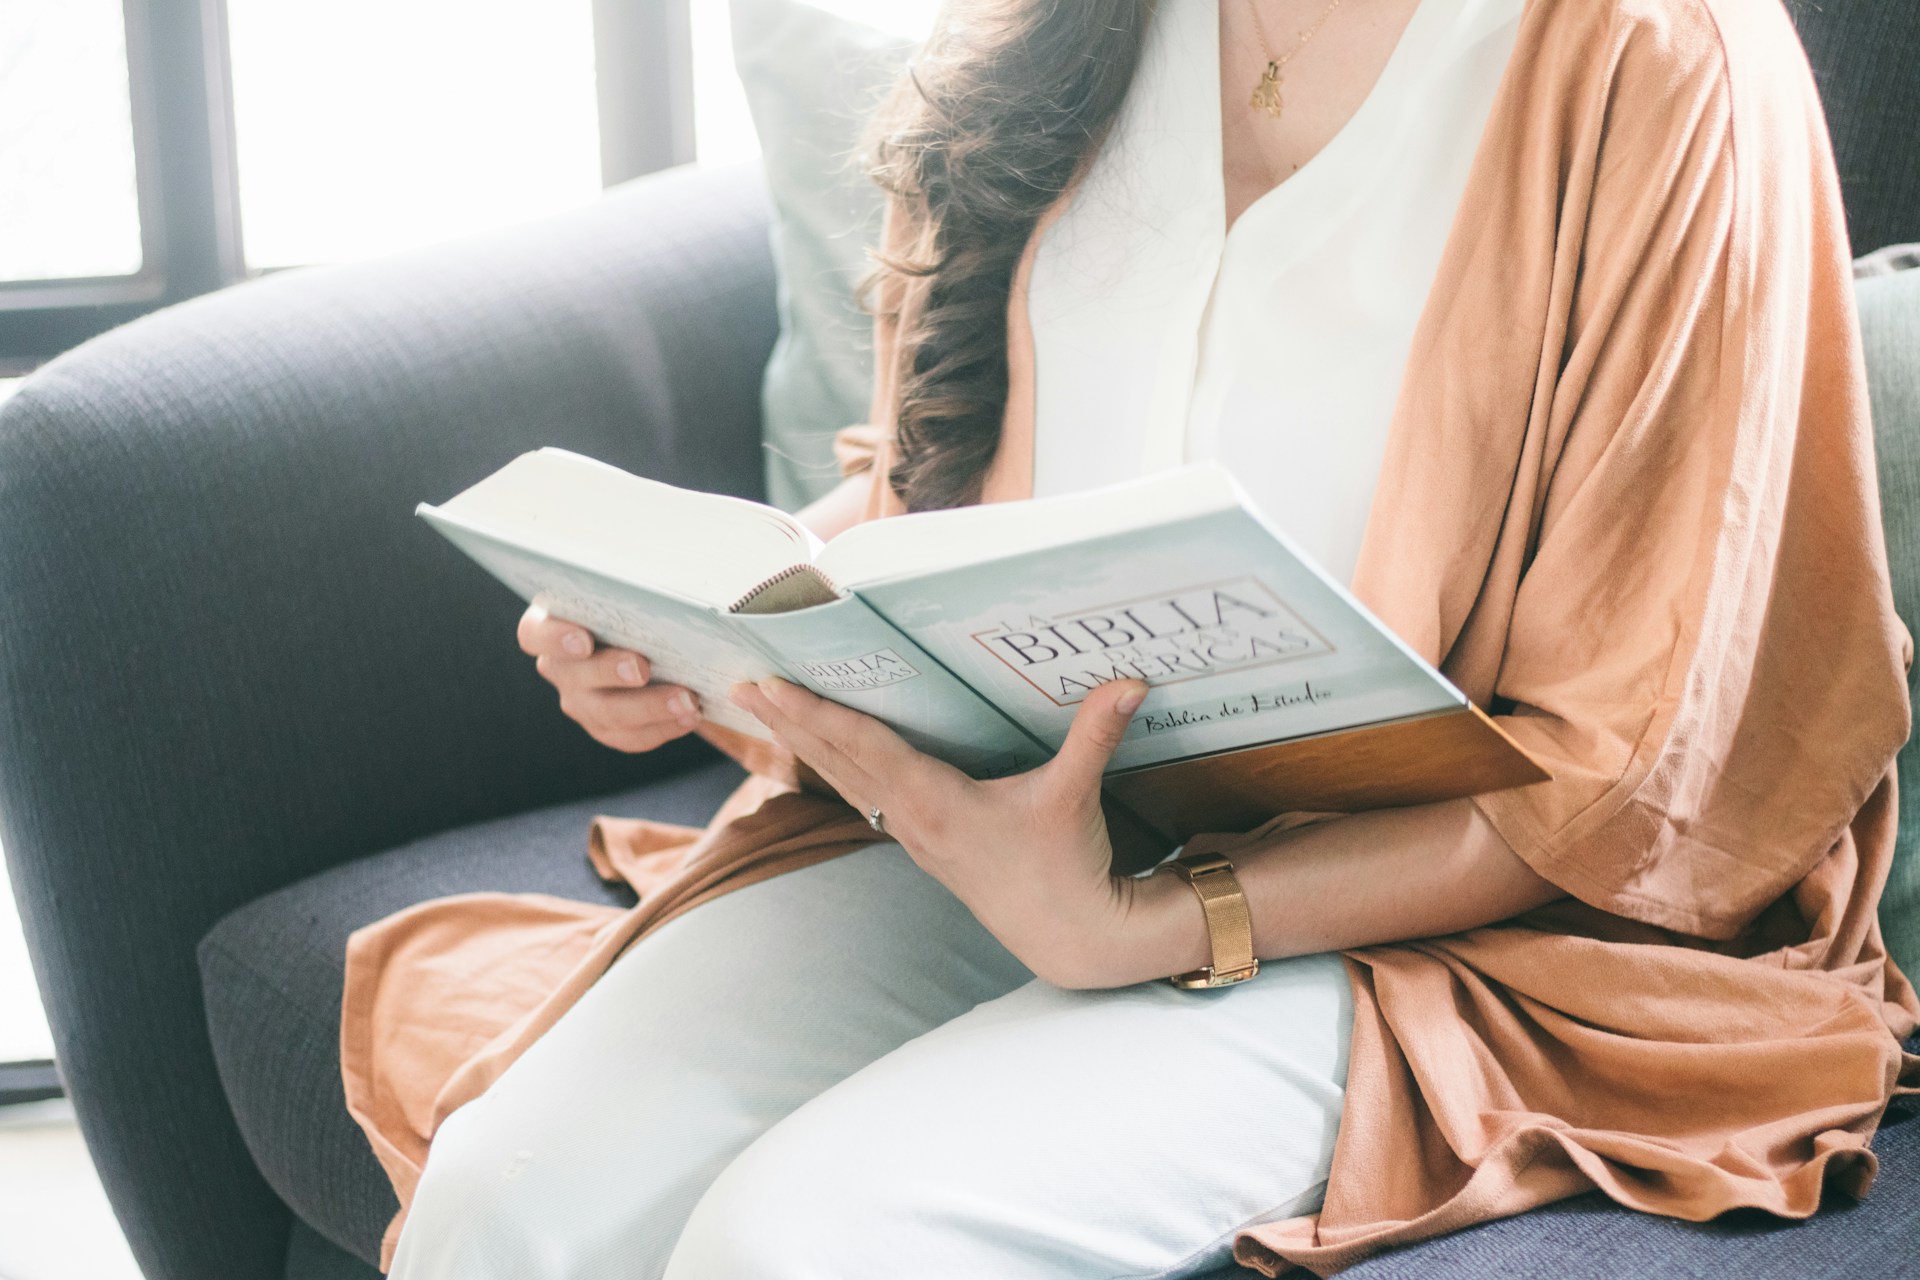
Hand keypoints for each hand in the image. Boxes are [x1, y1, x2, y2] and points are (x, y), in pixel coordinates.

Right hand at [517, 601, 701, 752]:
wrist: (661, 643)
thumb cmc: (640, 606)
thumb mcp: (634, 590)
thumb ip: (638, 588)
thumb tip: (675, 579)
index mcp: (554, 626)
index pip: (535, 634)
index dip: (555, 639)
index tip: (584, 640)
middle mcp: (561, 668)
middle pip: (576, 676)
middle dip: (611, 672)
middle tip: (643, 668)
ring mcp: (582, 702)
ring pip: (608, 713)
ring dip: (650, 707)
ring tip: (686, 700)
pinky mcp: (608, 728)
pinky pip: (631, 736)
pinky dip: (664, 727)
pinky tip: (690, 716)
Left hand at [728, 675, 1203, 987]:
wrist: (1067, 935)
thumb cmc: (1066, 866)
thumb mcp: (1076, 796)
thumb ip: (1095, 735)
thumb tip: (1131, 682)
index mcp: (938, 802)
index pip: (864, 747)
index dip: (815, 714)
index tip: (771, 686)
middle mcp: (913, 818)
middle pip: (836, 760)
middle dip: (788, 722)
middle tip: (741, 683)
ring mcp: (913, 835)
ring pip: (844, 780)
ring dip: (803, 743)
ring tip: (764, 708)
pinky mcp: (923, 843)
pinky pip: (864, 795)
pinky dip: (835, 766)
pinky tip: (821, 750)